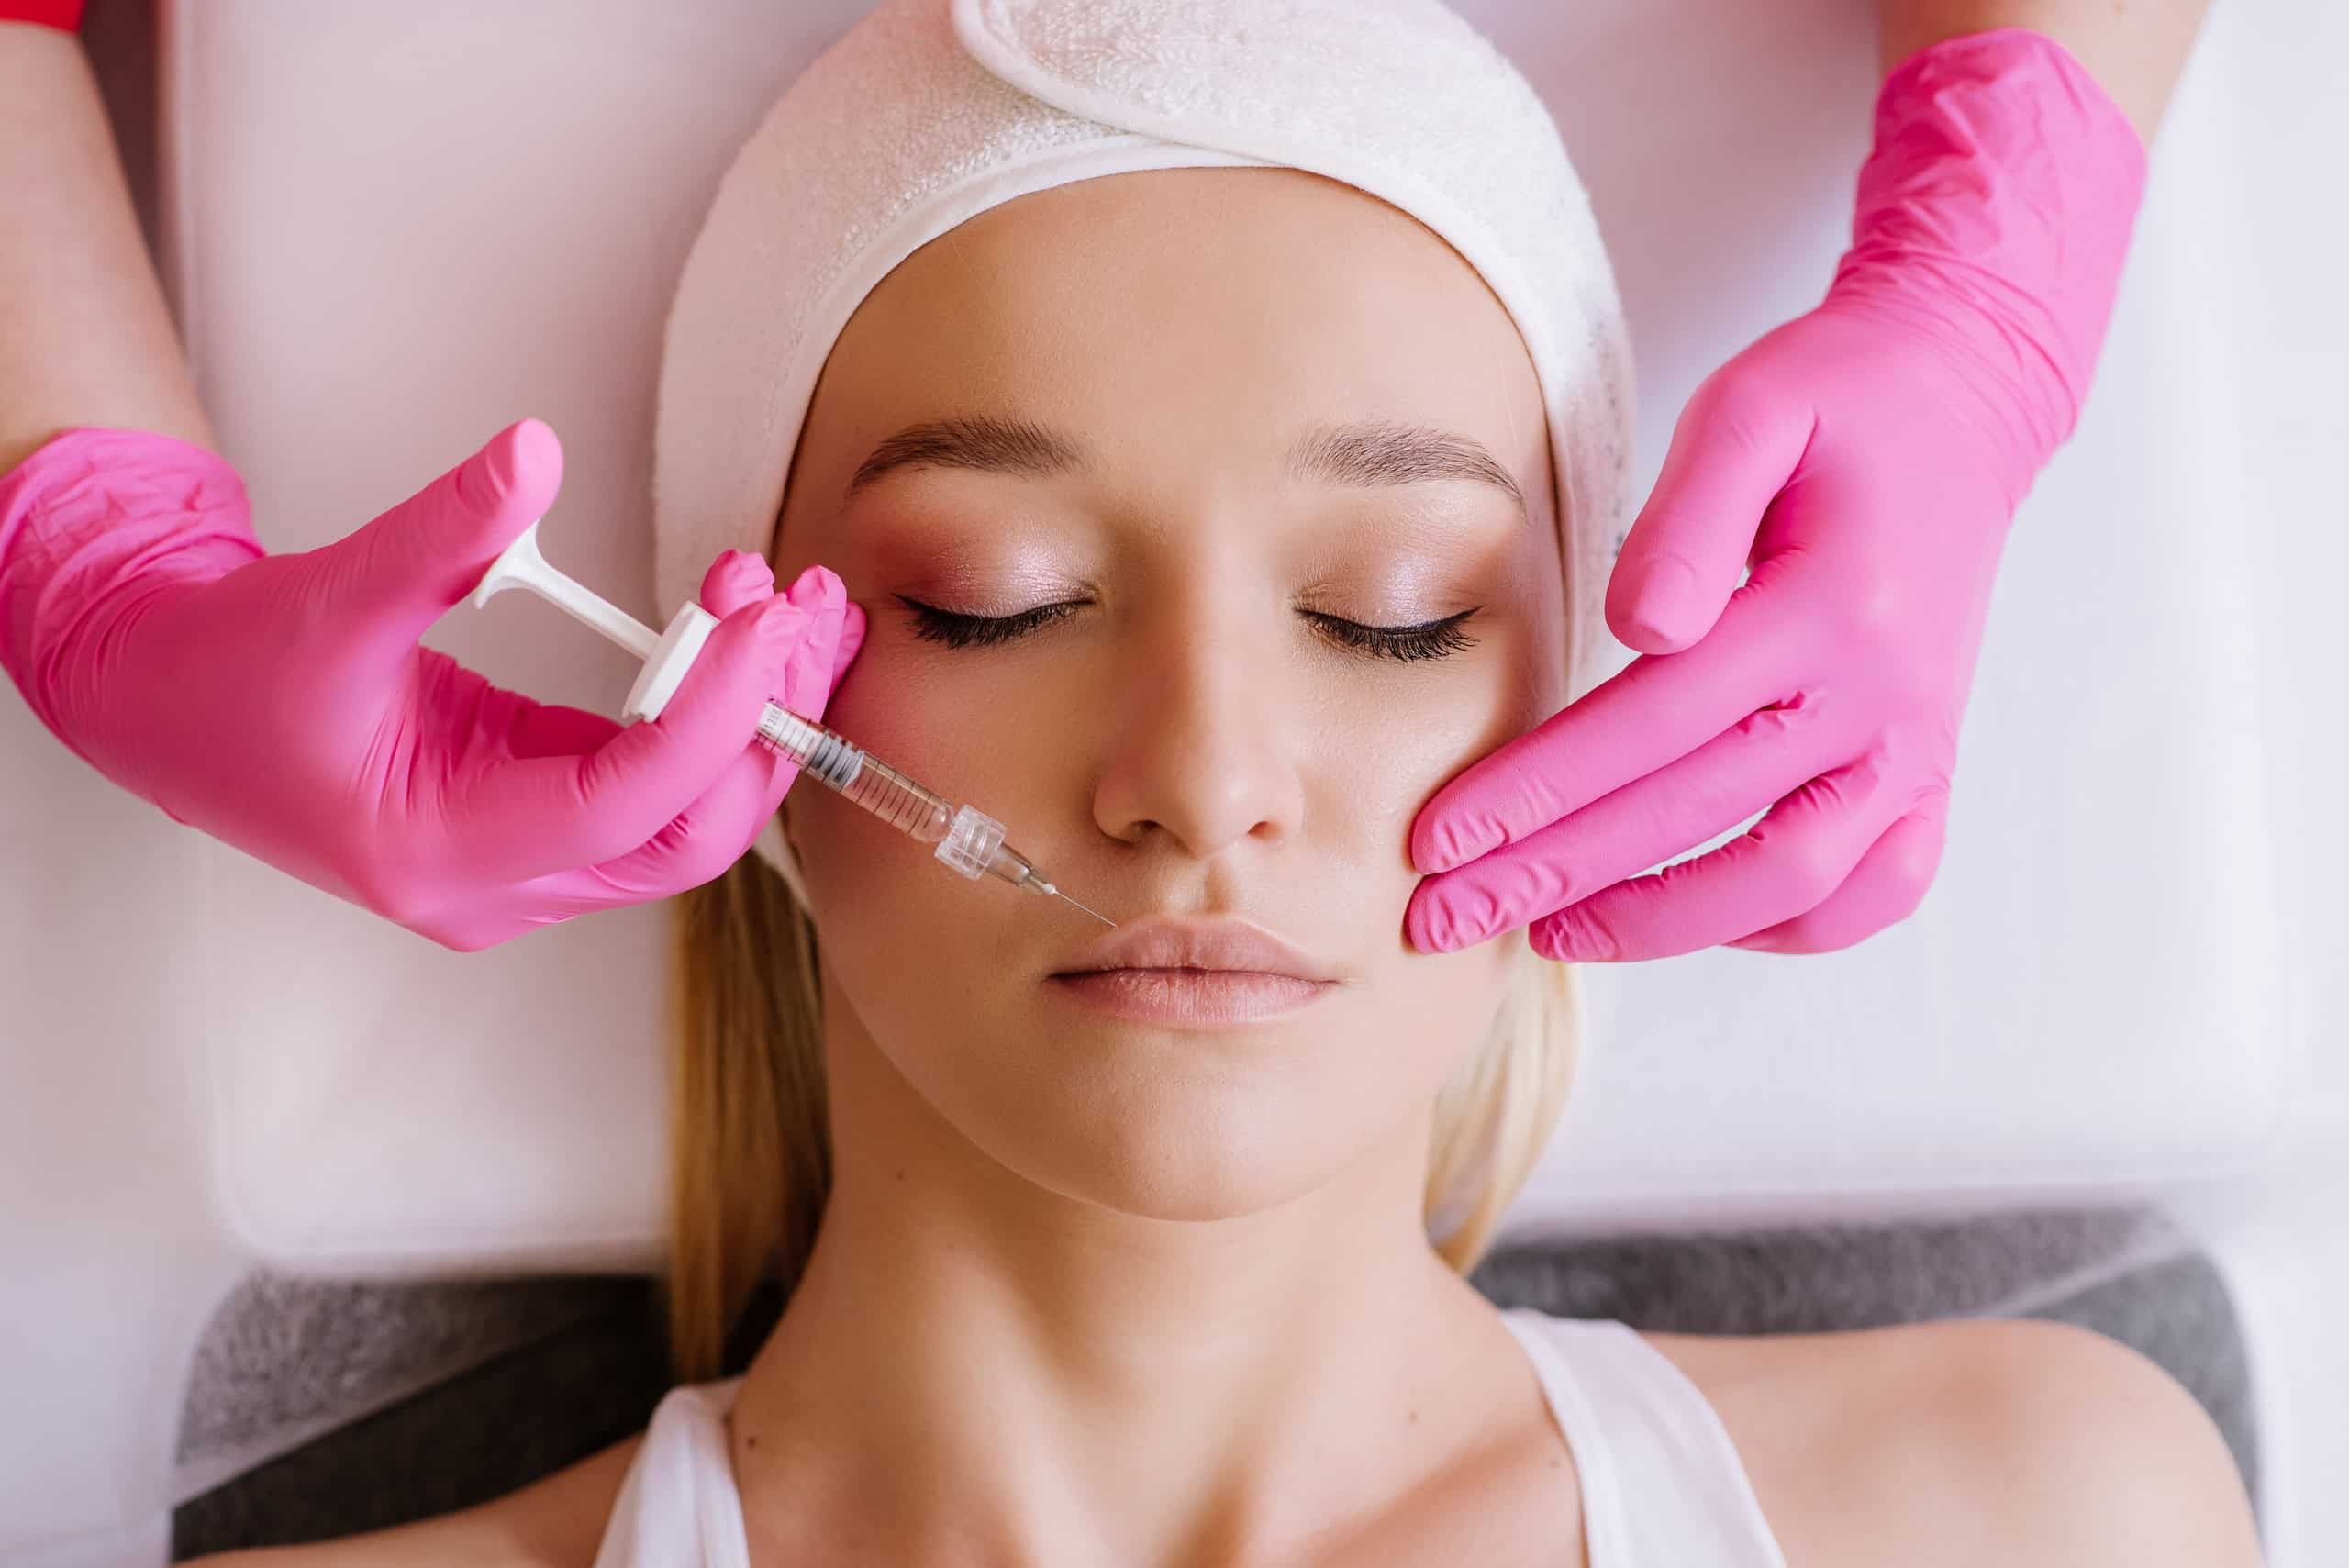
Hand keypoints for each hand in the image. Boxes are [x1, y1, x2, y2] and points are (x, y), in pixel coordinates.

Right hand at [0, 419, 862, 949]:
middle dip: (760, 723)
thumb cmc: (224, 675)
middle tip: (805, 612)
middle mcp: (493, 886)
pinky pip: (652, 791)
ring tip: (801, 616)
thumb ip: (441, 532)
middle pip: (682, 835)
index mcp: (435, 851)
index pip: (620, 803)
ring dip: (752, 721)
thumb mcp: (327, 594)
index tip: (760, 621)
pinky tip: (752, 645)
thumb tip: (533, 454)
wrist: (164, 709)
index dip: (707, 716)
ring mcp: (521, 869)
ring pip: (681, 822)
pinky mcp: (536, 828)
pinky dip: (709, 720)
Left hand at [1404, 29, 2143, 961]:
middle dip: (1553, 876)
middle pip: (1695, 817)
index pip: (1650, 727)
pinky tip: (1693, 919)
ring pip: (1789, 882)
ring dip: (1658, 923)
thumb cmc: (1837, 402)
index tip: (1437, 840)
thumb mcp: (1752, 408)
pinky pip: (1874, 892)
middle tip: (1442, 916)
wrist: (1964, 403)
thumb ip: (1686, 516)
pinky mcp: (1932, 770)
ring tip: (1547, 932)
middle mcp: (1883, 697)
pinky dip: (1782, 926)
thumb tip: (1635, 626)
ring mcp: (1916, 746)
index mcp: (1829, 608)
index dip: (1535, 791)